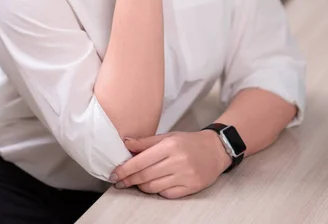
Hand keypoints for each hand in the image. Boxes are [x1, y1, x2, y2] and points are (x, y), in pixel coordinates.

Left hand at [110, 131, 230, 198]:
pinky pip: (167, 194)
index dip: (125, 169)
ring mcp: (185, 176)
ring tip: (135, 182)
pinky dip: (157, 191)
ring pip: (154, 187)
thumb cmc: (189, 142)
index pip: (141, 161)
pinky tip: (154, 185)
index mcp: (170, 146)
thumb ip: (146, 142)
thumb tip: (125, 143)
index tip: (114, 174)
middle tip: (119, 182)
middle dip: (129, 180)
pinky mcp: (191, 187)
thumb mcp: (168, 136)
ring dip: (141, 186)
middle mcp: (177, 161)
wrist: (215, 149)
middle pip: (145, 175)